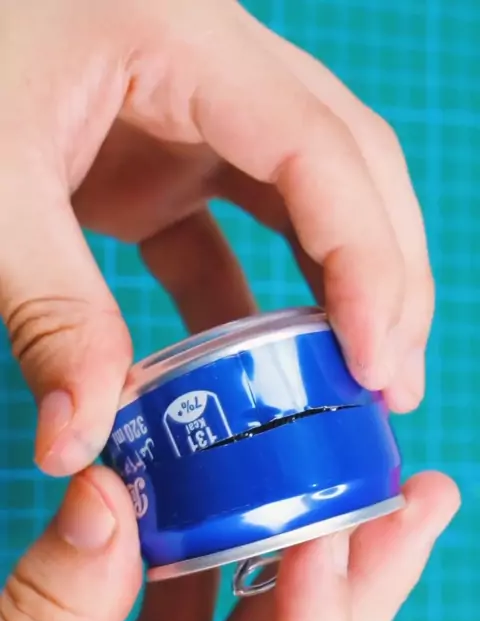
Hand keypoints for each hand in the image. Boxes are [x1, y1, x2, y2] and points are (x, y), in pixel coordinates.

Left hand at [0, 0, 431, 477]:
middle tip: (392, 381)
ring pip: (308, 200)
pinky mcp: (164, 162)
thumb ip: (48, 310)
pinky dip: (253, 300)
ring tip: (360, 376)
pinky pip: (232, 232)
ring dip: (339, 289)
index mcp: (184, 41)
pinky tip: (262, 363)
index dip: (365, 261)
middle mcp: (213, 72)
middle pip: (348, 168)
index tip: (372, 362)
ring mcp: (192, 117)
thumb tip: (80, 443)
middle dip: (385, 277)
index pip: (319, 151)